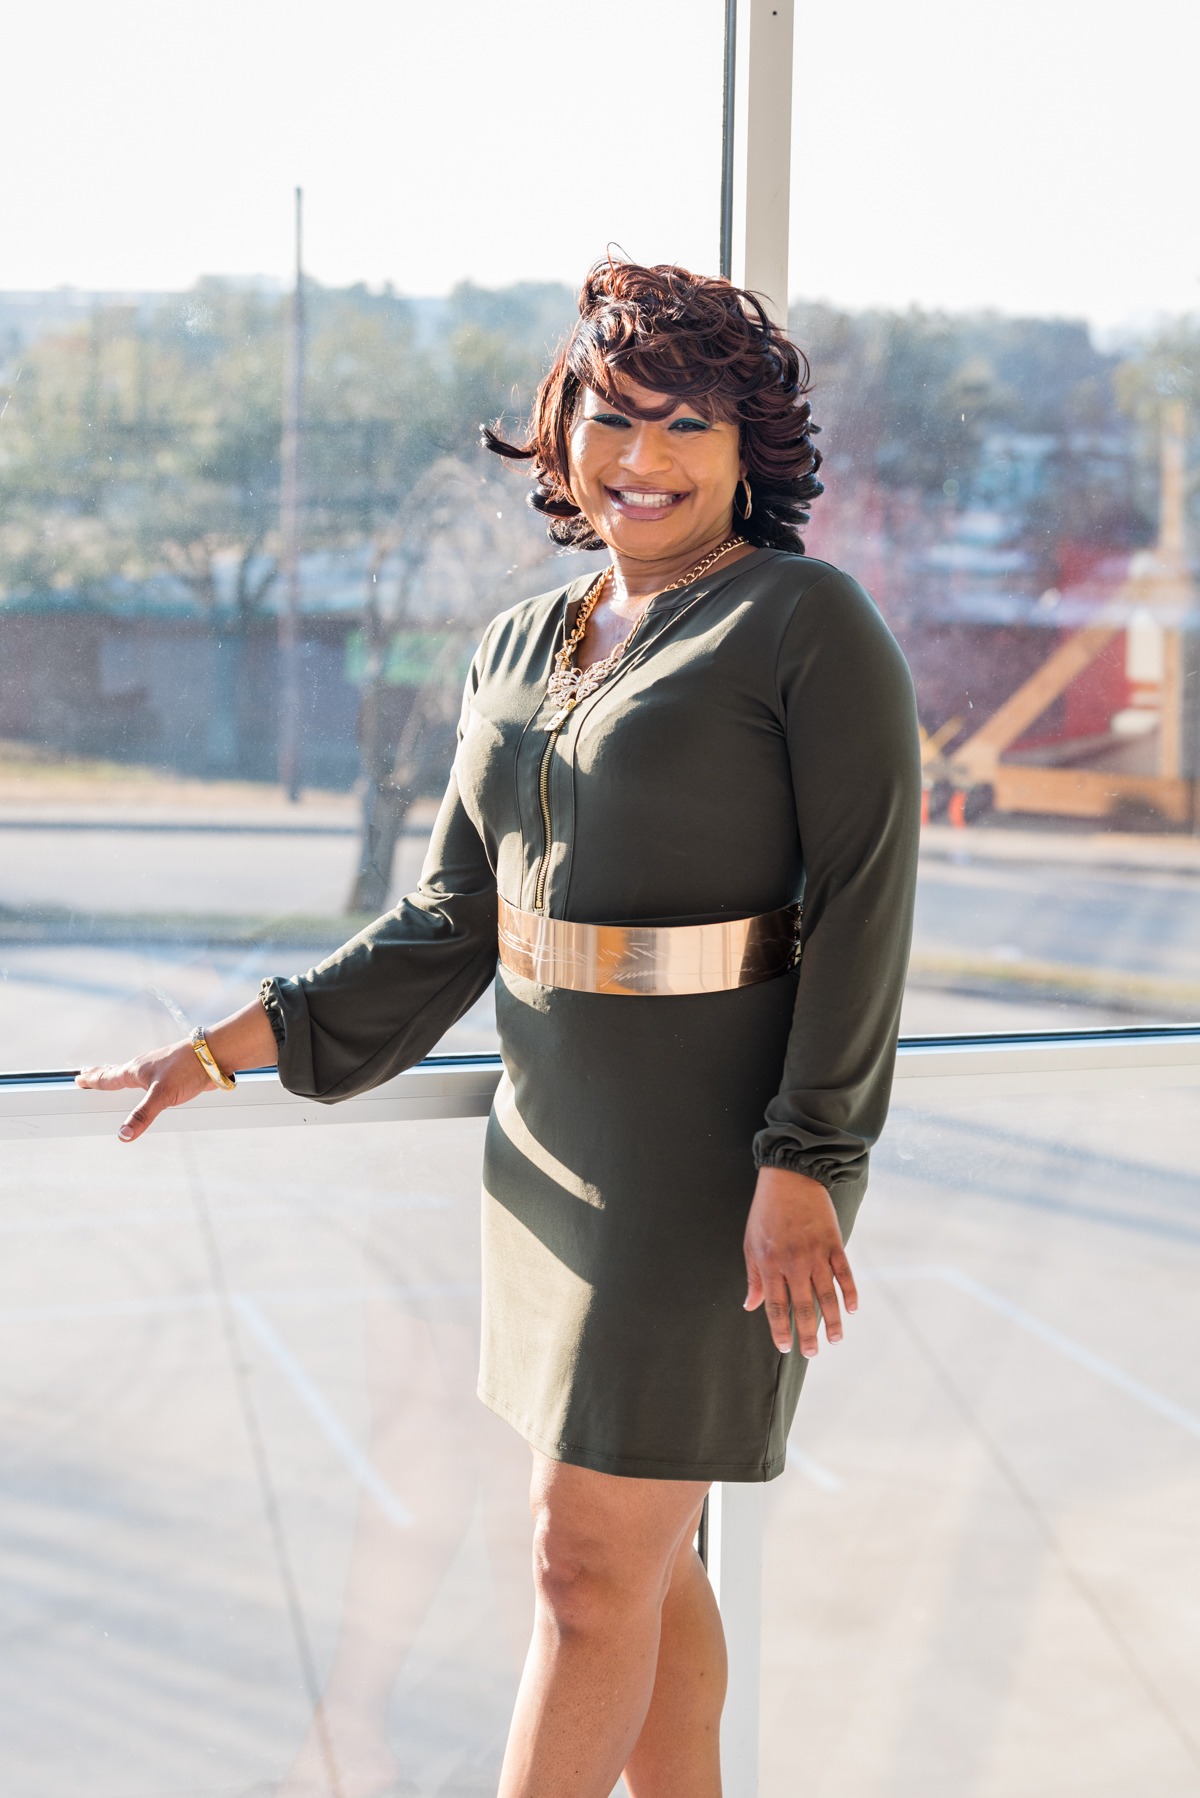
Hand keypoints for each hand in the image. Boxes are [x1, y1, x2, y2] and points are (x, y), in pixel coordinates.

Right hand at [76, 1039, 213, 1141]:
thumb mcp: (162, 1095)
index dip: (93, 1080)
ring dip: (119, 1075)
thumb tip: (123, 1135)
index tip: (79, 1078)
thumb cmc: (187, 1069)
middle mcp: (144, 1068)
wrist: (215, 1055)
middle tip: (86, 1073)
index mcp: (136, 1071)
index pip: (109, 1077)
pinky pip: (149, 1078)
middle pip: (116, 1072)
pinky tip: (147, 1083)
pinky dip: (139, 1080)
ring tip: (113, 1076)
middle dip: (100, 1074)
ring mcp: (158, 1069)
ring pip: (133, 1073)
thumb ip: (143, 1115)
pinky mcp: (172, 1073)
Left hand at [743, 1166, 857, 1356]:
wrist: (790, 1178)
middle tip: (812, 1354)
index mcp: (770, 1263)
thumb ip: (754, 1277)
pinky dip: (850, 1292)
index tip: (785, 1347)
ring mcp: (815, 1253)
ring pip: (826, 1295)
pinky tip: (852, 1309)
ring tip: (835, 1340)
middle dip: (807, 1333)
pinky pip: (844, 1273)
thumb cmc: (766, 1212)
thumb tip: (750, 1305)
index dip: (780, 1329)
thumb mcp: (751, 1243)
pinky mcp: (833, 1243)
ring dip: (832, 1320)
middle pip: (802, 1305)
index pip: (776, 1305)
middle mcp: (793, 1262)